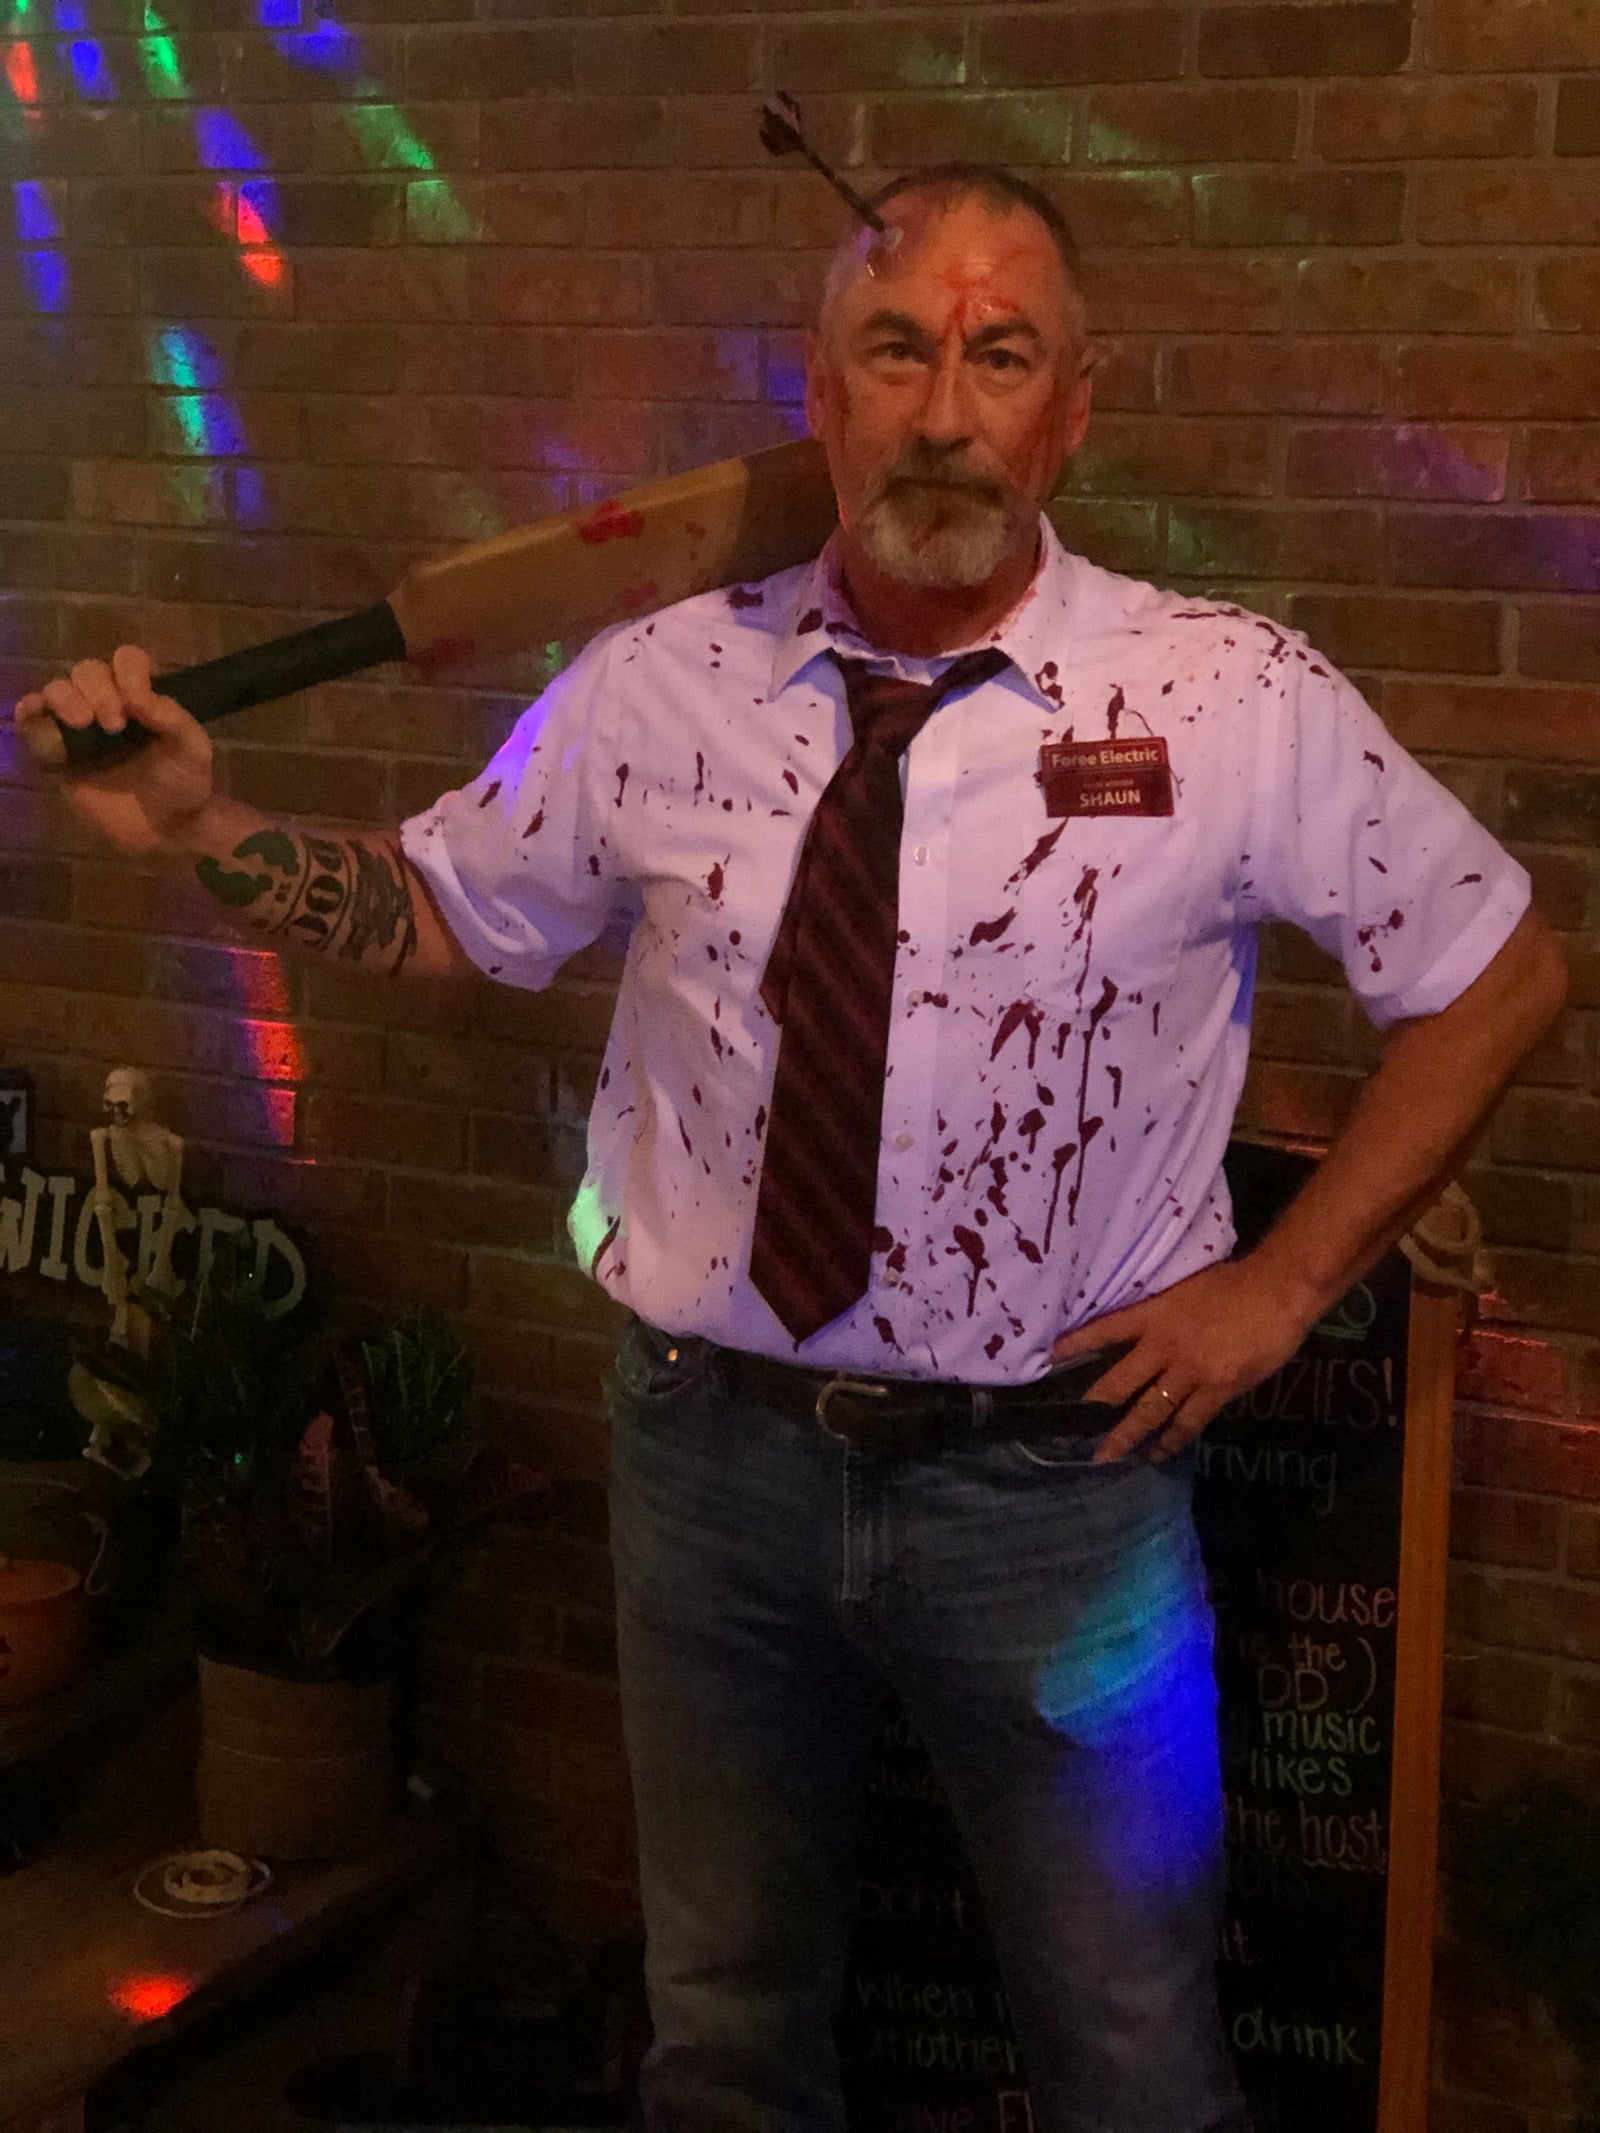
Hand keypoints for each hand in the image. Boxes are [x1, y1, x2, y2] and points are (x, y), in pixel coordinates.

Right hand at [13, 645, 213, 857]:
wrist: (165, 831)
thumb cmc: (183, 785)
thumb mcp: (193, 750)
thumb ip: (173, 718)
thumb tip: (136, 696)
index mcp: (143, 695)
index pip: (127, 660)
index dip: (128, 672)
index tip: (137, 703)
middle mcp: (109, 702)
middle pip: (88, 671)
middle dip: (98, 690)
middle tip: (115, 726)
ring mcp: (79, 726)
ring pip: (58, 689)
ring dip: (66, 698)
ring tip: (84, 725)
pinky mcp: (58, 752)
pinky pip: (33, 722)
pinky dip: (29, 711)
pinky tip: (36, 714)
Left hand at [1051, 1256, 1320, 1463]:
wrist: (1276, 1291)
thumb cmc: (1235, 1282)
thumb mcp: (1186, 1287)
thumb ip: (1164, 1312)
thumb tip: (1147, 1330)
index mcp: (1154, 1315)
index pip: (1104, 1330)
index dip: (1075, 1345)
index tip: (1049, 1359)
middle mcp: (1163, 1345)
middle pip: (1119, 1382)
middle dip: (1096, 1409)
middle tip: (1072, 1430)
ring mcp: (1189, 1371)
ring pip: (1149, 1411)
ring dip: (1127, 1436)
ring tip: (1108, 1456)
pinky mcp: (1216, 1390)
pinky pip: (1187, 1422)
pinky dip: (1171, 1441)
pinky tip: (1158, 1455)